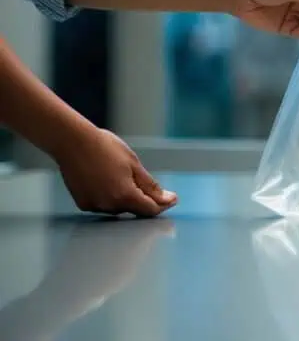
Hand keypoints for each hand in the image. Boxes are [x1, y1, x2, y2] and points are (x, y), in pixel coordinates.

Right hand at [54, 128, 176, 216]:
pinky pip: (104, 205)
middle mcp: (109, 206)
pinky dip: (112, 197)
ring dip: (127, 199)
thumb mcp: (134, 165)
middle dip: (145, 200)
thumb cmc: (105, 148)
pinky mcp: (83, 203)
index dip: (164, 205)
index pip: (150, 210)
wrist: (73, 142)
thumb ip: (151, 186)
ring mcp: (94, 206)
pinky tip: (110, 182)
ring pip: (119, 208)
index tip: (172, 198)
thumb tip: (166, 200)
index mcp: (125, 196)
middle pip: (135, 210)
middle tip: (150, 185)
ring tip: (125, 177)